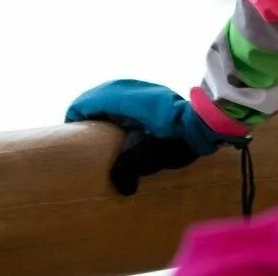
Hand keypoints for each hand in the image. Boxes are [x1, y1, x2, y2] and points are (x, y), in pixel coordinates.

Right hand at [66, 79, 245, 194]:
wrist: (208, 123)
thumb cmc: (180, 138)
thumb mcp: (153, 156)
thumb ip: (130, 168)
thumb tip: (121, 187)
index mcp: (126, 100)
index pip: (89, 102)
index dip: (75, 115)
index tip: (68, 132)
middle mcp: (132, 89)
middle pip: (97, 96)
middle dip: (85, 113)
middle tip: (78, 133)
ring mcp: (144, 89)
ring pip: (112, 95)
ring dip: (100, 110)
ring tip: (94, 131)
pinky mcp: (154, 95)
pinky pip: (125, 97)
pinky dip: (114, 108)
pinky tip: (118, 125)